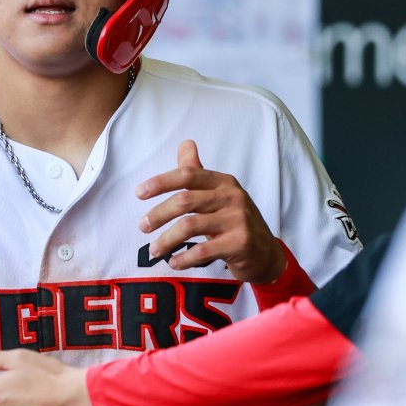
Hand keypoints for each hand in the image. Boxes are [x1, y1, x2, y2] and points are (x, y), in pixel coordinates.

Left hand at [135, 139, 285, 282]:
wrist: (266, 254)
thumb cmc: (235, 222)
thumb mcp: (219, 195)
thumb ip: (198, 173)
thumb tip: (185, 143)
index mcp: (223, 182)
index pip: (187, 175)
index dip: (161, 182)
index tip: (139, 193)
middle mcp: (232, 196)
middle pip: (185, 200)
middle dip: (158, 214)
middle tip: (142, 227)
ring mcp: (238, 219)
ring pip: (190, 226)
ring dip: (166, 240)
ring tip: (154, 250)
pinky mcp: (240, 243)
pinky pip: (203, 250)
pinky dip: (183, 258)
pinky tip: (174, 262)